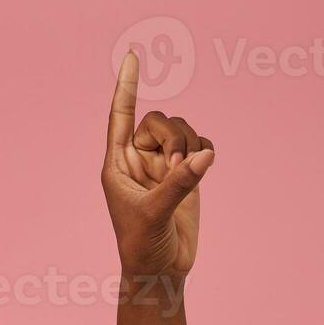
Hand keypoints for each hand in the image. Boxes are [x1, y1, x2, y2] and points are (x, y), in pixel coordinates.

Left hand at [101, 50, 216, 285]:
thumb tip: (205, 154)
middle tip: (174, 168)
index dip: (127, 85)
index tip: (134, 54)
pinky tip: (203, 167)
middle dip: (173, 138)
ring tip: (186, 176)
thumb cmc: (143, 246)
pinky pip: (200, 145)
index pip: (120, 116)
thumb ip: (179, 183)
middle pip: (159, 121)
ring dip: (190, 147)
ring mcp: (164, 166)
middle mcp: (139, 159)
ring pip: (182, 131)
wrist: (161, 270)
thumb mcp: (155, 214)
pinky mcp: (187, 175)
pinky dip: (205, 151)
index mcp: (118, 164)